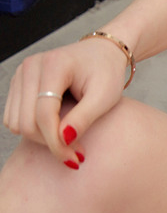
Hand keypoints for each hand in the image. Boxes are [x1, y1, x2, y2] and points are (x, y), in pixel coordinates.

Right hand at [2, 36, 129, 166]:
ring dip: (41, 138)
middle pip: (26, 121)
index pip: (44, 113)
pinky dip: (33, 130)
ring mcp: (20, 74)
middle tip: (76, 152)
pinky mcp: (18, 84)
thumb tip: (63, 139)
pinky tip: (57, 128)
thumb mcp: (105, 97)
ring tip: (69, 138)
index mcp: (54, 65)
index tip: (76, 158)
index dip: (57, 141)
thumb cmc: (107, 74)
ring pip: (17, 123)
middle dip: (50, 143)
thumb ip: (84, 117)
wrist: (101, 54)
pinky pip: (14, 119)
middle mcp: (31, 66)